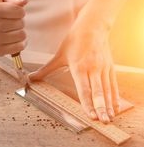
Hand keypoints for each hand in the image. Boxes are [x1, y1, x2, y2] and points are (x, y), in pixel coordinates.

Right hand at [0, 0, 27, 55]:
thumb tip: (24, 0)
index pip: (19, 11)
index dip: (20, 11)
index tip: (14, 12)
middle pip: (21, 23)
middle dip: (19, 21)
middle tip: (11, 22)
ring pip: (22, 35)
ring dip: (20, 32)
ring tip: (12, 30)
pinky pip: (20, 47)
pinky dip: (20, 43)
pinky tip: (14, 39)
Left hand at [29, 0, 120, 122]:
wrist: (93, 25)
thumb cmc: (75, 40)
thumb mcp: (59, 55)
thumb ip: (46, 69)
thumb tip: (30, 78)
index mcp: (79, 67)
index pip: (84, 89)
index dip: (87, 104)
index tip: (91, 116)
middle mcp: (93, 69)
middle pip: (97, 92)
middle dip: (100, 108)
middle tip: (103, 121)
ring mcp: (103, 68)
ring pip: (107, 90)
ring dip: (108, 106)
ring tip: (110, 119)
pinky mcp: (110, 67)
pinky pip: (113, 85)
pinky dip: (115, 97)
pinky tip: (116, 108)